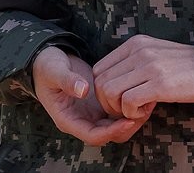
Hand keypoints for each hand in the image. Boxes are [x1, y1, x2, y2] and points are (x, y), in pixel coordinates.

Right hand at [32, 46, 148, 145]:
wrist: (47, 59)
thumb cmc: (46, 67)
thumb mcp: (54, 71)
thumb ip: (68, 81)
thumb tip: (83, 90)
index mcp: (68, 119)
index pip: (93, 135)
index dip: (112, 131)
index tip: (128, 119)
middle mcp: (81, 120)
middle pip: (108, 134)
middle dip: (127, 126)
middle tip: (144, 110)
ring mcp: (91, 113)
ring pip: (115, 124)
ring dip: (131, 117)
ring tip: (147, 101)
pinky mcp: (99, 103)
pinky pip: (117, 111)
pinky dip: (129, 105)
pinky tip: (139, 93)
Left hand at [92, 35, 193, 118]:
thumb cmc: (185, 67)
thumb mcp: (155, 54)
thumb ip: (133, 63)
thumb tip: (113, 84)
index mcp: (135, 43)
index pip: (98, 70)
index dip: (103, 91)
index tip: (120, 100)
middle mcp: (138, 51)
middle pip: (101, 83)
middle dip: (109, 104)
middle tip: (127, 110)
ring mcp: (149, 66)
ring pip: (110, 92)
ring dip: (121, 109)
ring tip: (138, 109)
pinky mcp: (160, 83)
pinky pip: (128, 102)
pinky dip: (133, 113)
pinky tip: (147, 110)